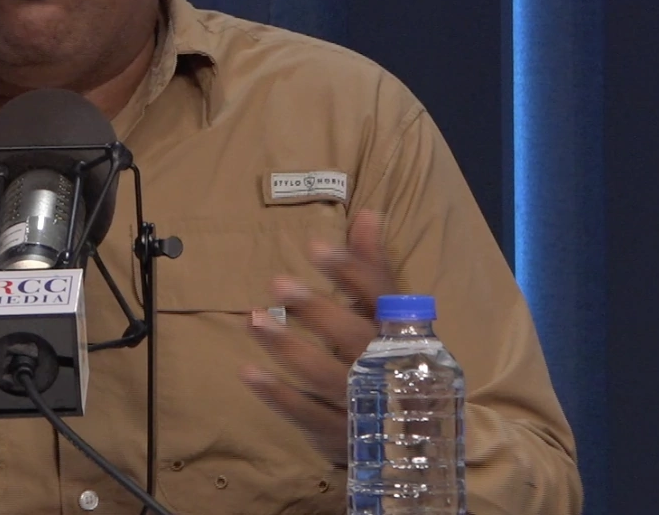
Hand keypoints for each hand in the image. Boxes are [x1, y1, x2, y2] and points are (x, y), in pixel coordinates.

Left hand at [239, 210, 394, 464]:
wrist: (411, 442)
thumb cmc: (394, 364)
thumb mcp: (390, 318)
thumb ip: (373, 270)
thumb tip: (368, 214)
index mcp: (404, 334)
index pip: (382, 300)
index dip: (351, 273)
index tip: (315, 248)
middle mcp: (388, 369)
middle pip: (354, 338)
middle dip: (318, 311)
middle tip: (279, 283)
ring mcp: (364, 406)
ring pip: (325, 376)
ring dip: (288, 348)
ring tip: (254, 318)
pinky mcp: (339, 435)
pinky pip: (306, 414)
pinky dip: (277, 394)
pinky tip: (248, 370)